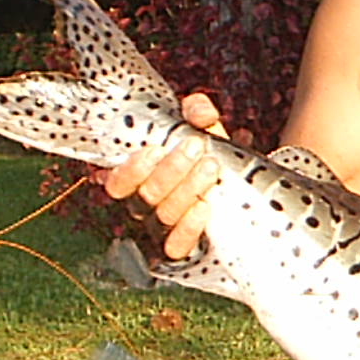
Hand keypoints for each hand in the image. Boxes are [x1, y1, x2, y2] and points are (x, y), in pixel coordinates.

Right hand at [97, 93, 228, 259]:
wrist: (240, 188)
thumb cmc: (208, 157)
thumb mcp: (202, 130)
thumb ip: (197, 113)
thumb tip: (200, 113)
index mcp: (141, 178)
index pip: (118, 182)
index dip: (131, 169)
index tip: (154, 150)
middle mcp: (147, 205)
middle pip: (147, 194)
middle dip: (172, 168)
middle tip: (195, 146)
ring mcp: (164, 228)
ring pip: (165, 214)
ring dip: (187, 188)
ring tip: (210, 166)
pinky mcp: (183, 247)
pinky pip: (177, 246)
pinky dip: (190, 227)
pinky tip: (205, 206)